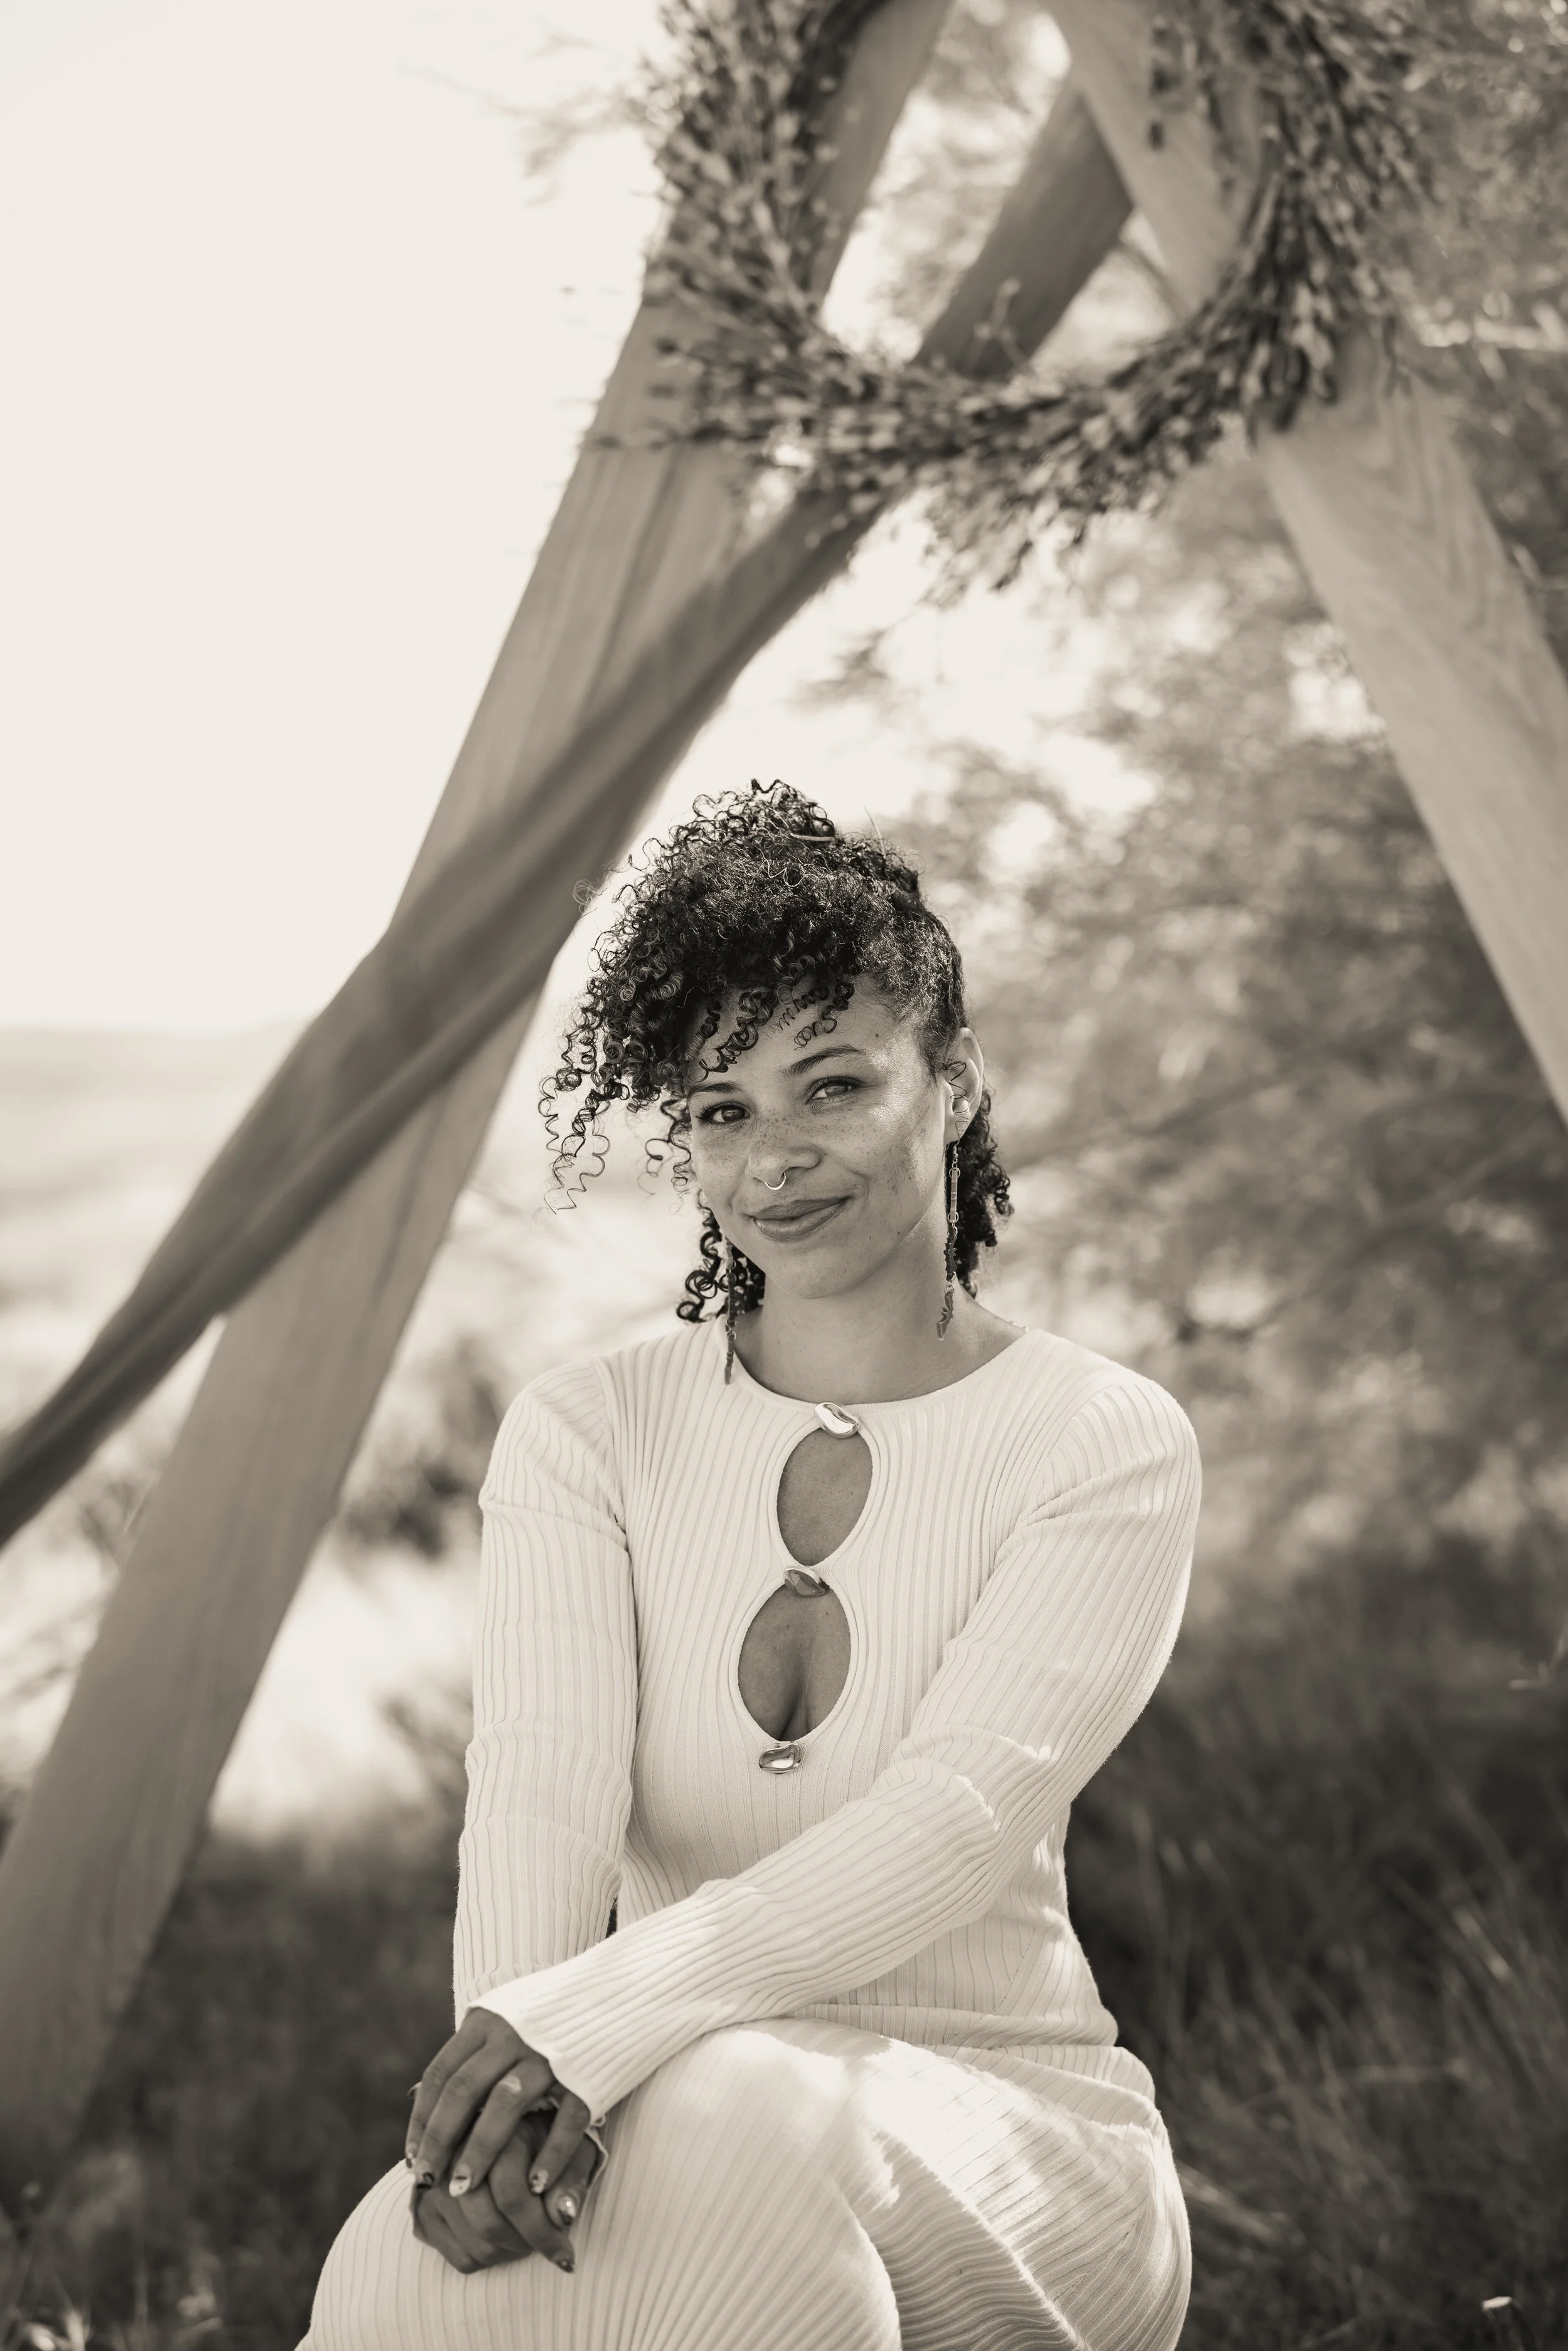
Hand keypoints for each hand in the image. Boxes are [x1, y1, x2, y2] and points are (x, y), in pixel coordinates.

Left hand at [408, 2007, 594, 2213]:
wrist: (626, 1987)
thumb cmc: (557, 2011)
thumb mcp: (509, 2015)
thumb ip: (475, 2048)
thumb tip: (429, 2092)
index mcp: (490, 2019)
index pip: (442, 2073)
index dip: (423, 2118)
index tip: (413, 2157)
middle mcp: (515, 2033)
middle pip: (464, 2091)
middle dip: (441, 2140)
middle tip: (427, 2182)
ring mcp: (552, 2053)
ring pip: (505, 2105)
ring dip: (480, 2150)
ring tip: (464, 2189)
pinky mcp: (589, 2074)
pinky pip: (565, 2119)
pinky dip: (549, 2154)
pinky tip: (534, 2186)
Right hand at [411, 2111, 599, 2274]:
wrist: (503, 2127)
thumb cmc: (548, 2137)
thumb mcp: (571, 2146)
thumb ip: (570, 2178)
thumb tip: (564, 2217)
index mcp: (493, 2126)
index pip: (511, 2195)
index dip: (542, 2230)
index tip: (566, 2253)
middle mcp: (454, 2151)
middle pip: (488, 2223)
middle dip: (525, 2244)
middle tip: (548, 2245)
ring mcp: (434, 2181)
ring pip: (474, 2245)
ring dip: (509, 2253)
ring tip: (530, 2238)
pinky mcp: (424, 2208)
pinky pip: (460, 2257)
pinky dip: (489, 2258)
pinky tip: (506, 2239)